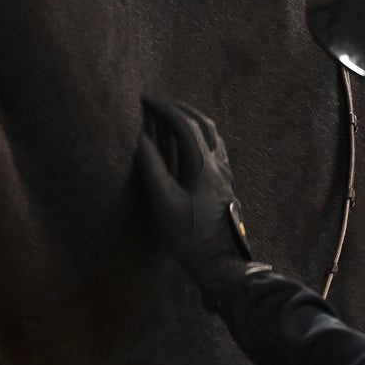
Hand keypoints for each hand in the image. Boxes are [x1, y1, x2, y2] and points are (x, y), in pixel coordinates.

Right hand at [137, 97, 259, 306]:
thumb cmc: (190, 237)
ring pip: (214, 136)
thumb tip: (139, 139)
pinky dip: (201, 136)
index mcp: (204, 166)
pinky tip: (192, 145)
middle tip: (157, 103)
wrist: (221, 264)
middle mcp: (219, 166)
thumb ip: (152, 168)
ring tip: (173, 117)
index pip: (185, 125)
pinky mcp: (225, 186)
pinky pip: (216, 149)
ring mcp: (225, 176)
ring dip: (193, 120)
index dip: (164, 108)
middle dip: (179, 108)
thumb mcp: (165, 203)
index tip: (145, 100)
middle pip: (204, 124)